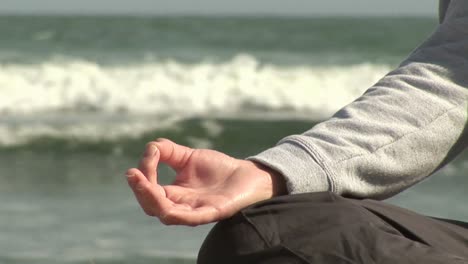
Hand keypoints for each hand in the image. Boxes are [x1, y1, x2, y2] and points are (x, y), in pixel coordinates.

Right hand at [126, 138, 285, 225]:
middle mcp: (181, 206)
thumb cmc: (219, 168)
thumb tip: (149, 150)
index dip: (142, 178)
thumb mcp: (188, 156)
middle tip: (133, 174)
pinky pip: (190, 218)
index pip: (149, 193)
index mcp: (173, 194)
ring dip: (151, 199)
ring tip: (142, 183)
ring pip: (166, 214)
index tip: (148, 157)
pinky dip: (176, 212)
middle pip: (152, 206)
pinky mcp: (212, 213)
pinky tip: (166, 200)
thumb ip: (166, 151)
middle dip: (140, 190)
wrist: (249, 174)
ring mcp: (196, 211)